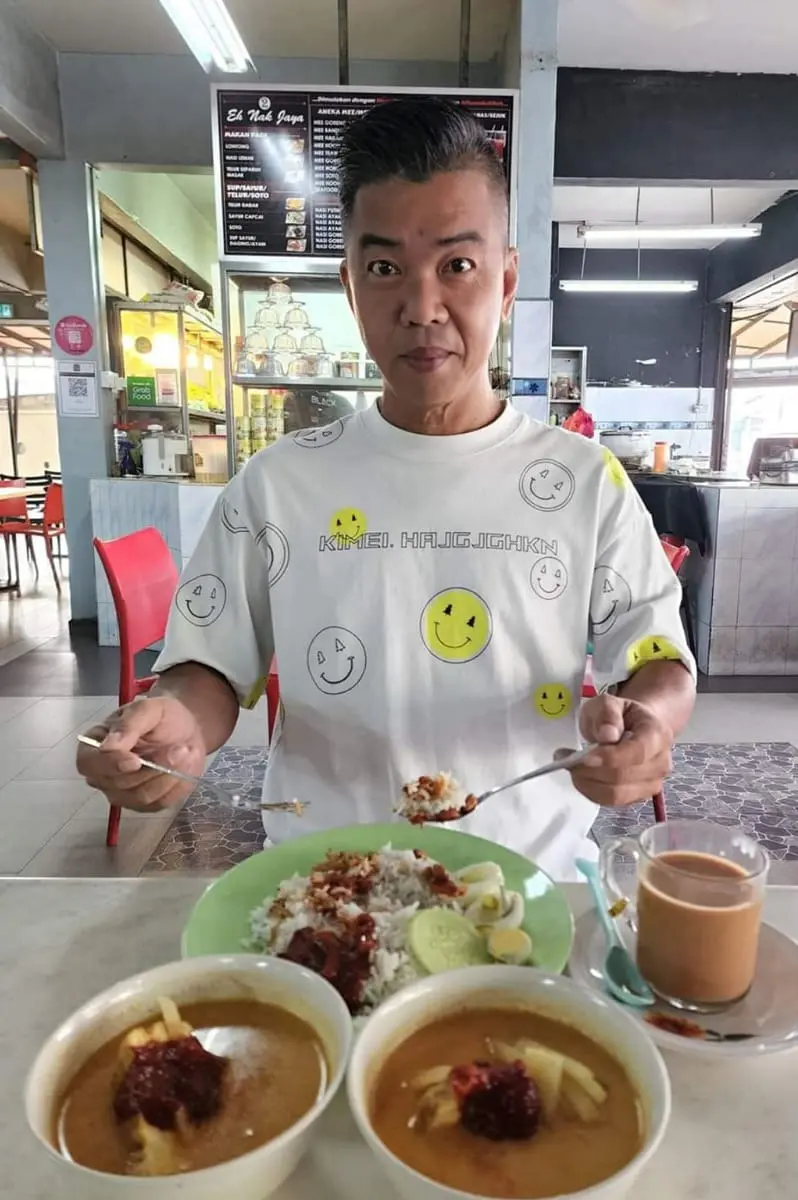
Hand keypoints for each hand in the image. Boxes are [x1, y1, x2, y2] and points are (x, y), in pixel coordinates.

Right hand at [76, 696, 206, 811]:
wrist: (186, 730)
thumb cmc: (161, 717)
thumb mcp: (148, 710)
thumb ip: (128, 725)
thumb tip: (107, 747)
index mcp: (94, 746)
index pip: (89, 764)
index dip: (111, 765)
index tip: (135, 761)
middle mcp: (103, 775)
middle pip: (118, 785)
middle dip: (152, 768)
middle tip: (179, 748)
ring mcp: (123, 793)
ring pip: (141, 797)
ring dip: (168, 775)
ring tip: (185, 751)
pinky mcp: (146, 804)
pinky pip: (160, 803)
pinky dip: (177, 785)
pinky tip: (184, 766)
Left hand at [565, 694, 672, 807]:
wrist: (632, 728)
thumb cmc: (619, 716)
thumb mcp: (608, 703)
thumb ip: (607, 714)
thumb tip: (608, 735)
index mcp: (658, 734)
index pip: (638, 752)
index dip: (611, 757)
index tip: (585, 756)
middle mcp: (660, 762)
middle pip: (623, 776)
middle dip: (591, 770)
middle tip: (566, 757)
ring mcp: (651, 783)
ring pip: (615, 794)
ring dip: (587, 782)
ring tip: (571, 766)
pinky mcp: (637, 797)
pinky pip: (610, 802)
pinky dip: (590, 790)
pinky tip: (581, 776)